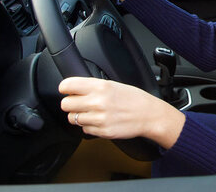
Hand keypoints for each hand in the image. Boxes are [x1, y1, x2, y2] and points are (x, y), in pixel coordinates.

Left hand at [59, 77, 184, 148]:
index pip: (67, 85)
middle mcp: (98, 101)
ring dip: (79, 116)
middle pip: (65, 104)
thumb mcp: (114, 85)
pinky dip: (89, 126)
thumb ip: (93, 86)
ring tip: (92, 113)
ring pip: (72, 118)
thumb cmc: (134, 99)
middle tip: (80, 103)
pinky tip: (100, 121)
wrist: (150, 115)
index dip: (65, 88)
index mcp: (101, 86)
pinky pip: (84, 129)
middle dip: (71, 104)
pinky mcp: (102, 131)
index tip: (67, 90)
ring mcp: (99, 118)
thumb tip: (73, 89)